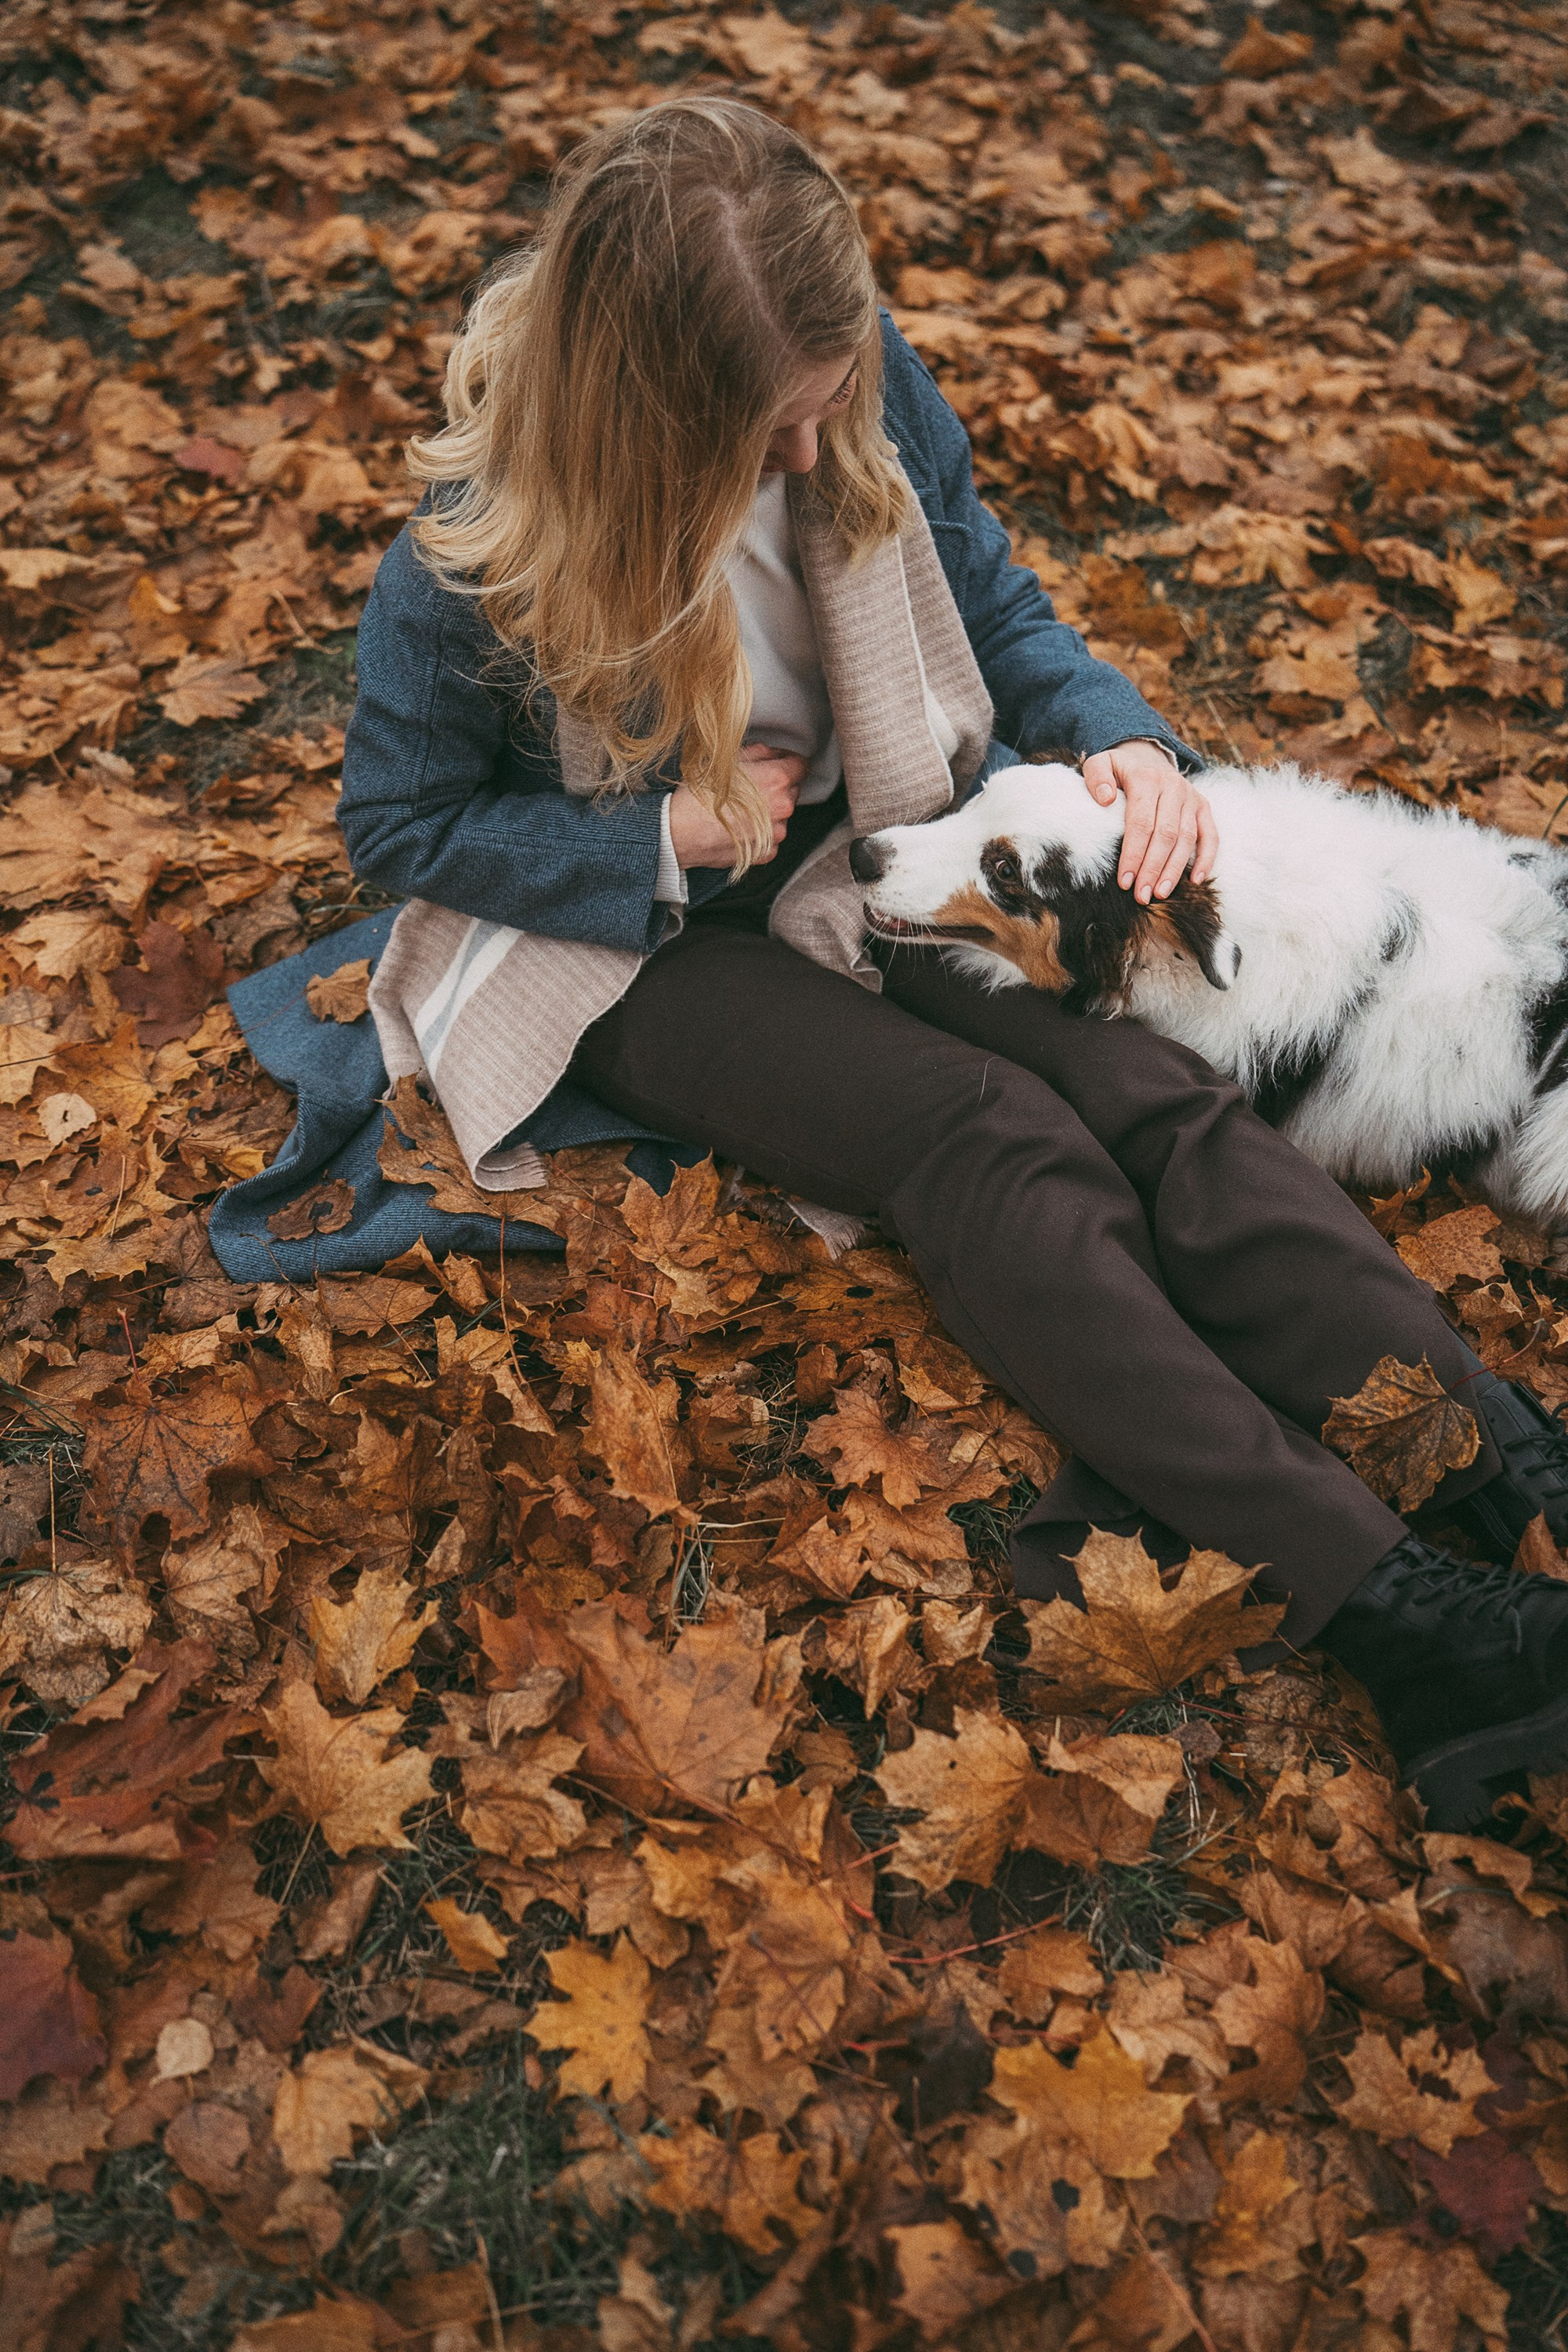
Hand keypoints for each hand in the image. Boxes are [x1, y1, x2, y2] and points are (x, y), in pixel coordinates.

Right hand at [667, 744, 803, 868]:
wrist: (679, 832)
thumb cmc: (698, 795)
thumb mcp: (726, 761)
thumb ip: (758, 753)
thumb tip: (772, 752)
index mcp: (777, 780)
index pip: (800, 765)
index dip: (787, 761)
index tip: (776, 763)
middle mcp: (783, 808)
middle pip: (791, 790)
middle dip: (776, 786)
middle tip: (750, 787)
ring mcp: (776, 834)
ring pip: (781, 816)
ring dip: (769, 811)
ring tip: (741, 810)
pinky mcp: (766, 853)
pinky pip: (770, 838)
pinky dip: (760, 833)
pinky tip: (739, 828)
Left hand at [1082, 741, 1216, 902]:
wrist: (1146, 755)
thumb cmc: (1119, 769)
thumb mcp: (1100, 763)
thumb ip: (1097, 777)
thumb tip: (1106, 799)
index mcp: (1146, 779)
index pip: (1141, 823)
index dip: (1134, 854)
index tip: (1124, 881)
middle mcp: (1173, 787)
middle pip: (1165, 834)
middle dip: (1153, 868)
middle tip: (1141, 896)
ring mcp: (1191, 798)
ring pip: (1187, 839)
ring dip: (1175, 869)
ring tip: (1161, 894)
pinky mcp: (1203, 807)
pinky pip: (1211, 835)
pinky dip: (1206, 859)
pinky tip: (1196, 881)